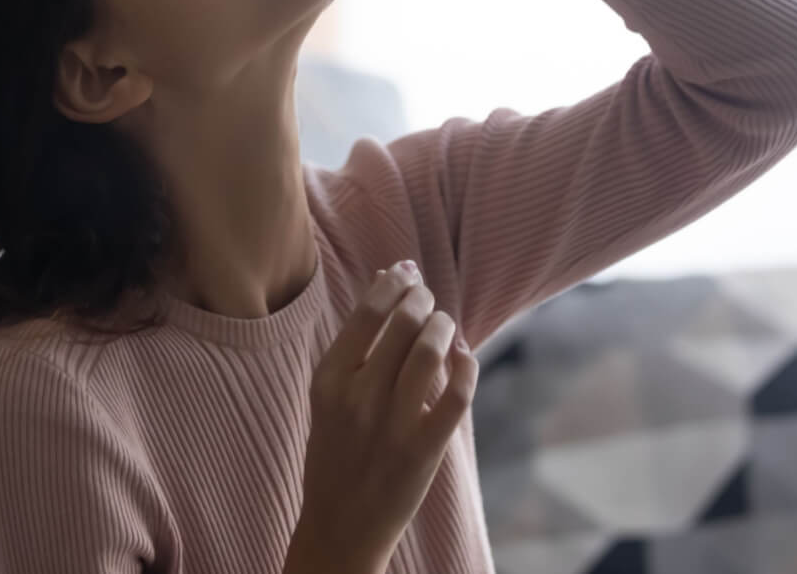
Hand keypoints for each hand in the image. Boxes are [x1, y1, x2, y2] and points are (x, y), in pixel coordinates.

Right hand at [294, 260, 478, 573]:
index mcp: (328, 380)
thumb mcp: (330, 395)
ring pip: (430, 352)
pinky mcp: (423, 450)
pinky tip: (465, 355)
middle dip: (423, 299)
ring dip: (444, 327)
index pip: (368, 312)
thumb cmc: (336, 451)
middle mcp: (358, 397)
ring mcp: (392, 425)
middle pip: (404, 325)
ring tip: (445, 324)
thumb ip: (356, 344)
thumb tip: (387, 279)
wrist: (339, 524)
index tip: (406, 271)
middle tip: (428, 298)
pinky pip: (456, 396)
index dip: (393, 283)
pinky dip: (467, 366)